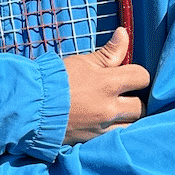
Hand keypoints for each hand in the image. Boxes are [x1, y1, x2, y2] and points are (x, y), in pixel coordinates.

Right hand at [63, 27, 148, 144]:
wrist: (33, 106)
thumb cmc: (57, 79)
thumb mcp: (83, 61)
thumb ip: (108, 52)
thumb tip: (124, 33)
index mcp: (108, 83)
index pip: (142, 77)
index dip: (137, 75)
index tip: (129, 76)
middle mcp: (110, 107)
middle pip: (141, 106)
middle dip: (135, 100)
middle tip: (124, 97)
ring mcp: (103, 127)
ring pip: (133, 127)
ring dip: (128, 119)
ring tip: (119, 113)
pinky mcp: (94, 141)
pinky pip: (118, 139)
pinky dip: (117, 132)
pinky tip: (110, 126)